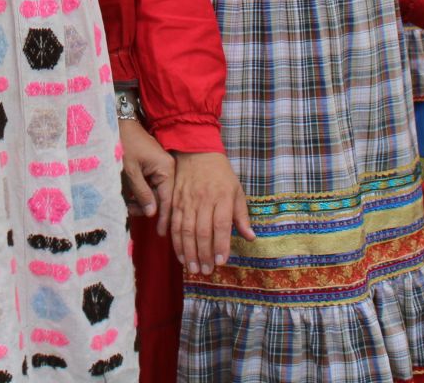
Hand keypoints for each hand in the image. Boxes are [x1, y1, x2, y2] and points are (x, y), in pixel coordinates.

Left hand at [119, 119, 173, 234]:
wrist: (119, 122)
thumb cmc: (124, 144)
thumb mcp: (130, 171)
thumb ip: (141, 192)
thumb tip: (152, 213)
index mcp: (166, 169)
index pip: (168, 199)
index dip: (164, 217)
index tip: (161, 234)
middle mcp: (167, 169)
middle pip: (161, 197)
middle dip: (147, 207)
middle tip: (130, 212)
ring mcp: (161, 167)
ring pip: (155, 192)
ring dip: (142, 200)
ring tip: (127, 204)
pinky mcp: (153, 166)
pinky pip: (150, 184)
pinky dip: (140, 192)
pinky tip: (129, 196)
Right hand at [169, 151, 254, 274]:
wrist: (197, 151)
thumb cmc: (221, 174)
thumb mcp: (237, 190)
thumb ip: (242, 215)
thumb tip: (250, 237)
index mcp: (222, 198)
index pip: (221, 225)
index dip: (221, 244)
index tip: (221, 261)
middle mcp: (204, 200)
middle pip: (202, 231)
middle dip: (203, 253)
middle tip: (205, 271)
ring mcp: (187, 200)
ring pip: (185, 230)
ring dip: (188, 251)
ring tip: (192, 268)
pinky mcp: (174, 200)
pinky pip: (173, 223)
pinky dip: (174, 240)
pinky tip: (179, 254)